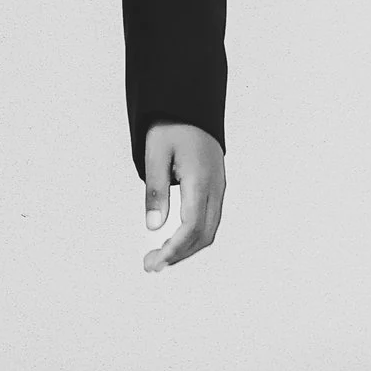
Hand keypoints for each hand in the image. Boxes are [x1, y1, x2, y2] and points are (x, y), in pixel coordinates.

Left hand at [141, 122, 223, 270]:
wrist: (191, 105)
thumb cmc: (171, 126)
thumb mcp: (155, 154)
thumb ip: (155, 190)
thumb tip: (153, 226)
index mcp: (200, 179)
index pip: (191, 226)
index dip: (174, 249)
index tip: (156, 261)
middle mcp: (215, 187)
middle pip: (203, 235)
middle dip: (179, 254)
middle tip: (151, 264)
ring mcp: (218, 188)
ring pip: (209, 230)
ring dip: (186, 247)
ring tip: (160, 256)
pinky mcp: (216, 187)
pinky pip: (209, 220)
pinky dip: (192, 235)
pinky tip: (174, 239)